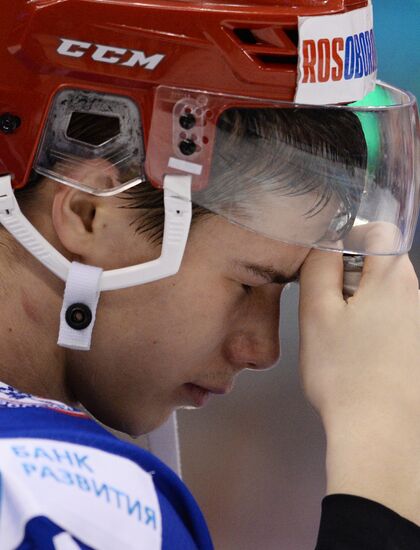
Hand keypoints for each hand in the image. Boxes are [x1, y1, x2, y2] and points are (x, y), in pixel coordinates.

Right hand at [298, 248, 419, 522]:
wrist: (380, 432)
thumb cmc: (344, 372)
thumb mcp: (316, 312)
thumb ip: (319, 267)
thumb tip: (326, 245)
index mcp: (393, 279)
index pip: (380, 228)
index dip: (350, 235)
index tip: (327, 260)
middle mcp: (416, 295)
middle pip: (383, 261)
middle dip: (351, 273)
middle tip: (324, 303)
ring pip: (386, 292)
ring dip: (360, 301)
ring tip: (338, 334)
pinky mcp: (418, 347)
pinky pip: (394, 318)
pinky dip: (372, 324)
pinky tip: (356, 354)